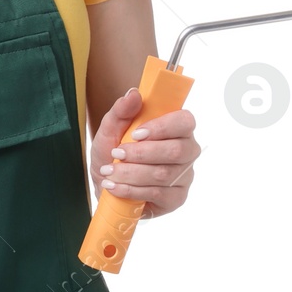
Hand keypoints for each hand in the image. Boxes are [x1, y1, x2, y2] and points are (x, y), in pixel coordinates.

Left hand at [91, 87, 200, 218]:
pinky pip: (159, 194)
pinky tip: (115, 187)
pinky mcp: (176, 198)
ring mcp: (183, 176)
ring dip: (131, 173)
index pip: (185, 121)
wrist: (105, 182)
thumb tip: (133, 93)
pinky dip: (132, 190)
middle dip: (142, 153)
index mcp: (175, 129)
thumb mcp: (109, 130)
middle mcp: (186, 151)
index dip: (163, 127)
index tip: (136, 133)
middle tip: (117, 153)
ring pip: (164, 174)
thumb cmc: (113, 152)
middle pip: (177, 150)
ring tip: (109, 171)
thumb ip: (121, 111)